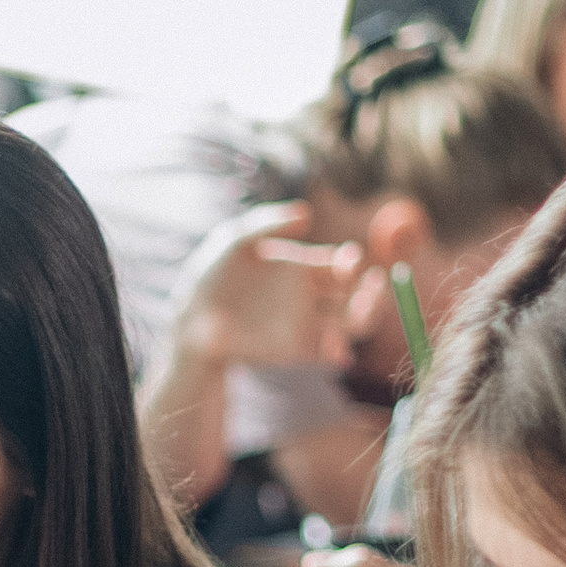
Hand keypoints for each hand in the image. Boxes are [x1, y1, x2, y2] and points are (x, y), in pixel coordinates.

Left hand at [169, 204, 362, 372]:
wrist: (191, 321)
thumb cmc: (212, 275)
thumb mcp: (234, 240)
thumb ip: (267, 222)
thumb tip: (306, 214)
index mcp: (305, 267)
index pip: (342, 265)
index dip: (352, 263)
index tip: (350, 259)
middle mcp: (312, 297)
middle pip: (356, 295)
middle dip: (372, 291)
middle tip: (374, 285)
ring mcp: (306, 325)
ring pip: (349, 324)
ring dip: (364, 318)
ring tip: (361, 314)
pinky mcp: (294, 351)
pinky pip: (325, 353)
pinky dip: (336, 351)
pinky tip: (334, 349)